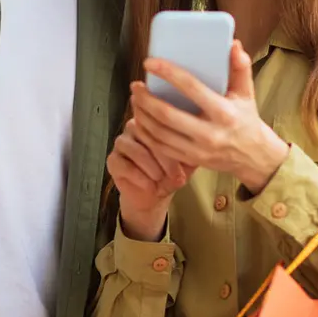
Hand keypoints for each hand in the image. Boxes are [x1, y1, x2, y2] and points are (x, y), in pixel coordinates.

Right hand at [107, 117, 192, 241]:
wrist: (154, 195)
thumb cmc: (171, 173)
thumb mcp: (188, 160)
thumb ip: (194, 147)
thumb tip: (204, 139)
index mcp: (154, 121)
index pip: (161, 121)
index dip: (174, 141)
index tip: (186, 159)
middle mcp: (135, 126)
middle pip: (147, 134)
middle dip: (163, 157)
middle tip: (175, 174)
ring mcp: (122, 142)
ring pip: (134, 149)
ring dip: (150, 167)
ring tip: (161, 179)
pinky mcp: (113, 160)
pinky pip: (122, 164)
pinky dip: (138, 177)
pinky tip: (150, 186)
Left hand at [131, 41, 290, 192]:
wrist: (253, 157)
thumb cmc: (246, 119)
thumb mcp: (246, 94)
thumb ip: (240, 68)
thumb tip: (233, 45)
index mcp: (224, 112)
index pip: (191, 88)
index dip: (168, 73)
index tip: (150, 63)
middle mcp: (210, 133)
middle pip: (167, 115)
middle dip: (146, 98)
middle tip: (136, 85)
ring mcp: (198, 150)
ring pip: (159, 133)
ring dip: (142, 114)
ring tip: (136, 99)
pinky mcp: (190, 160)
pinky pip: (159, 147)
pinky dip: (145, 132)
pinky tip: (140, 119)